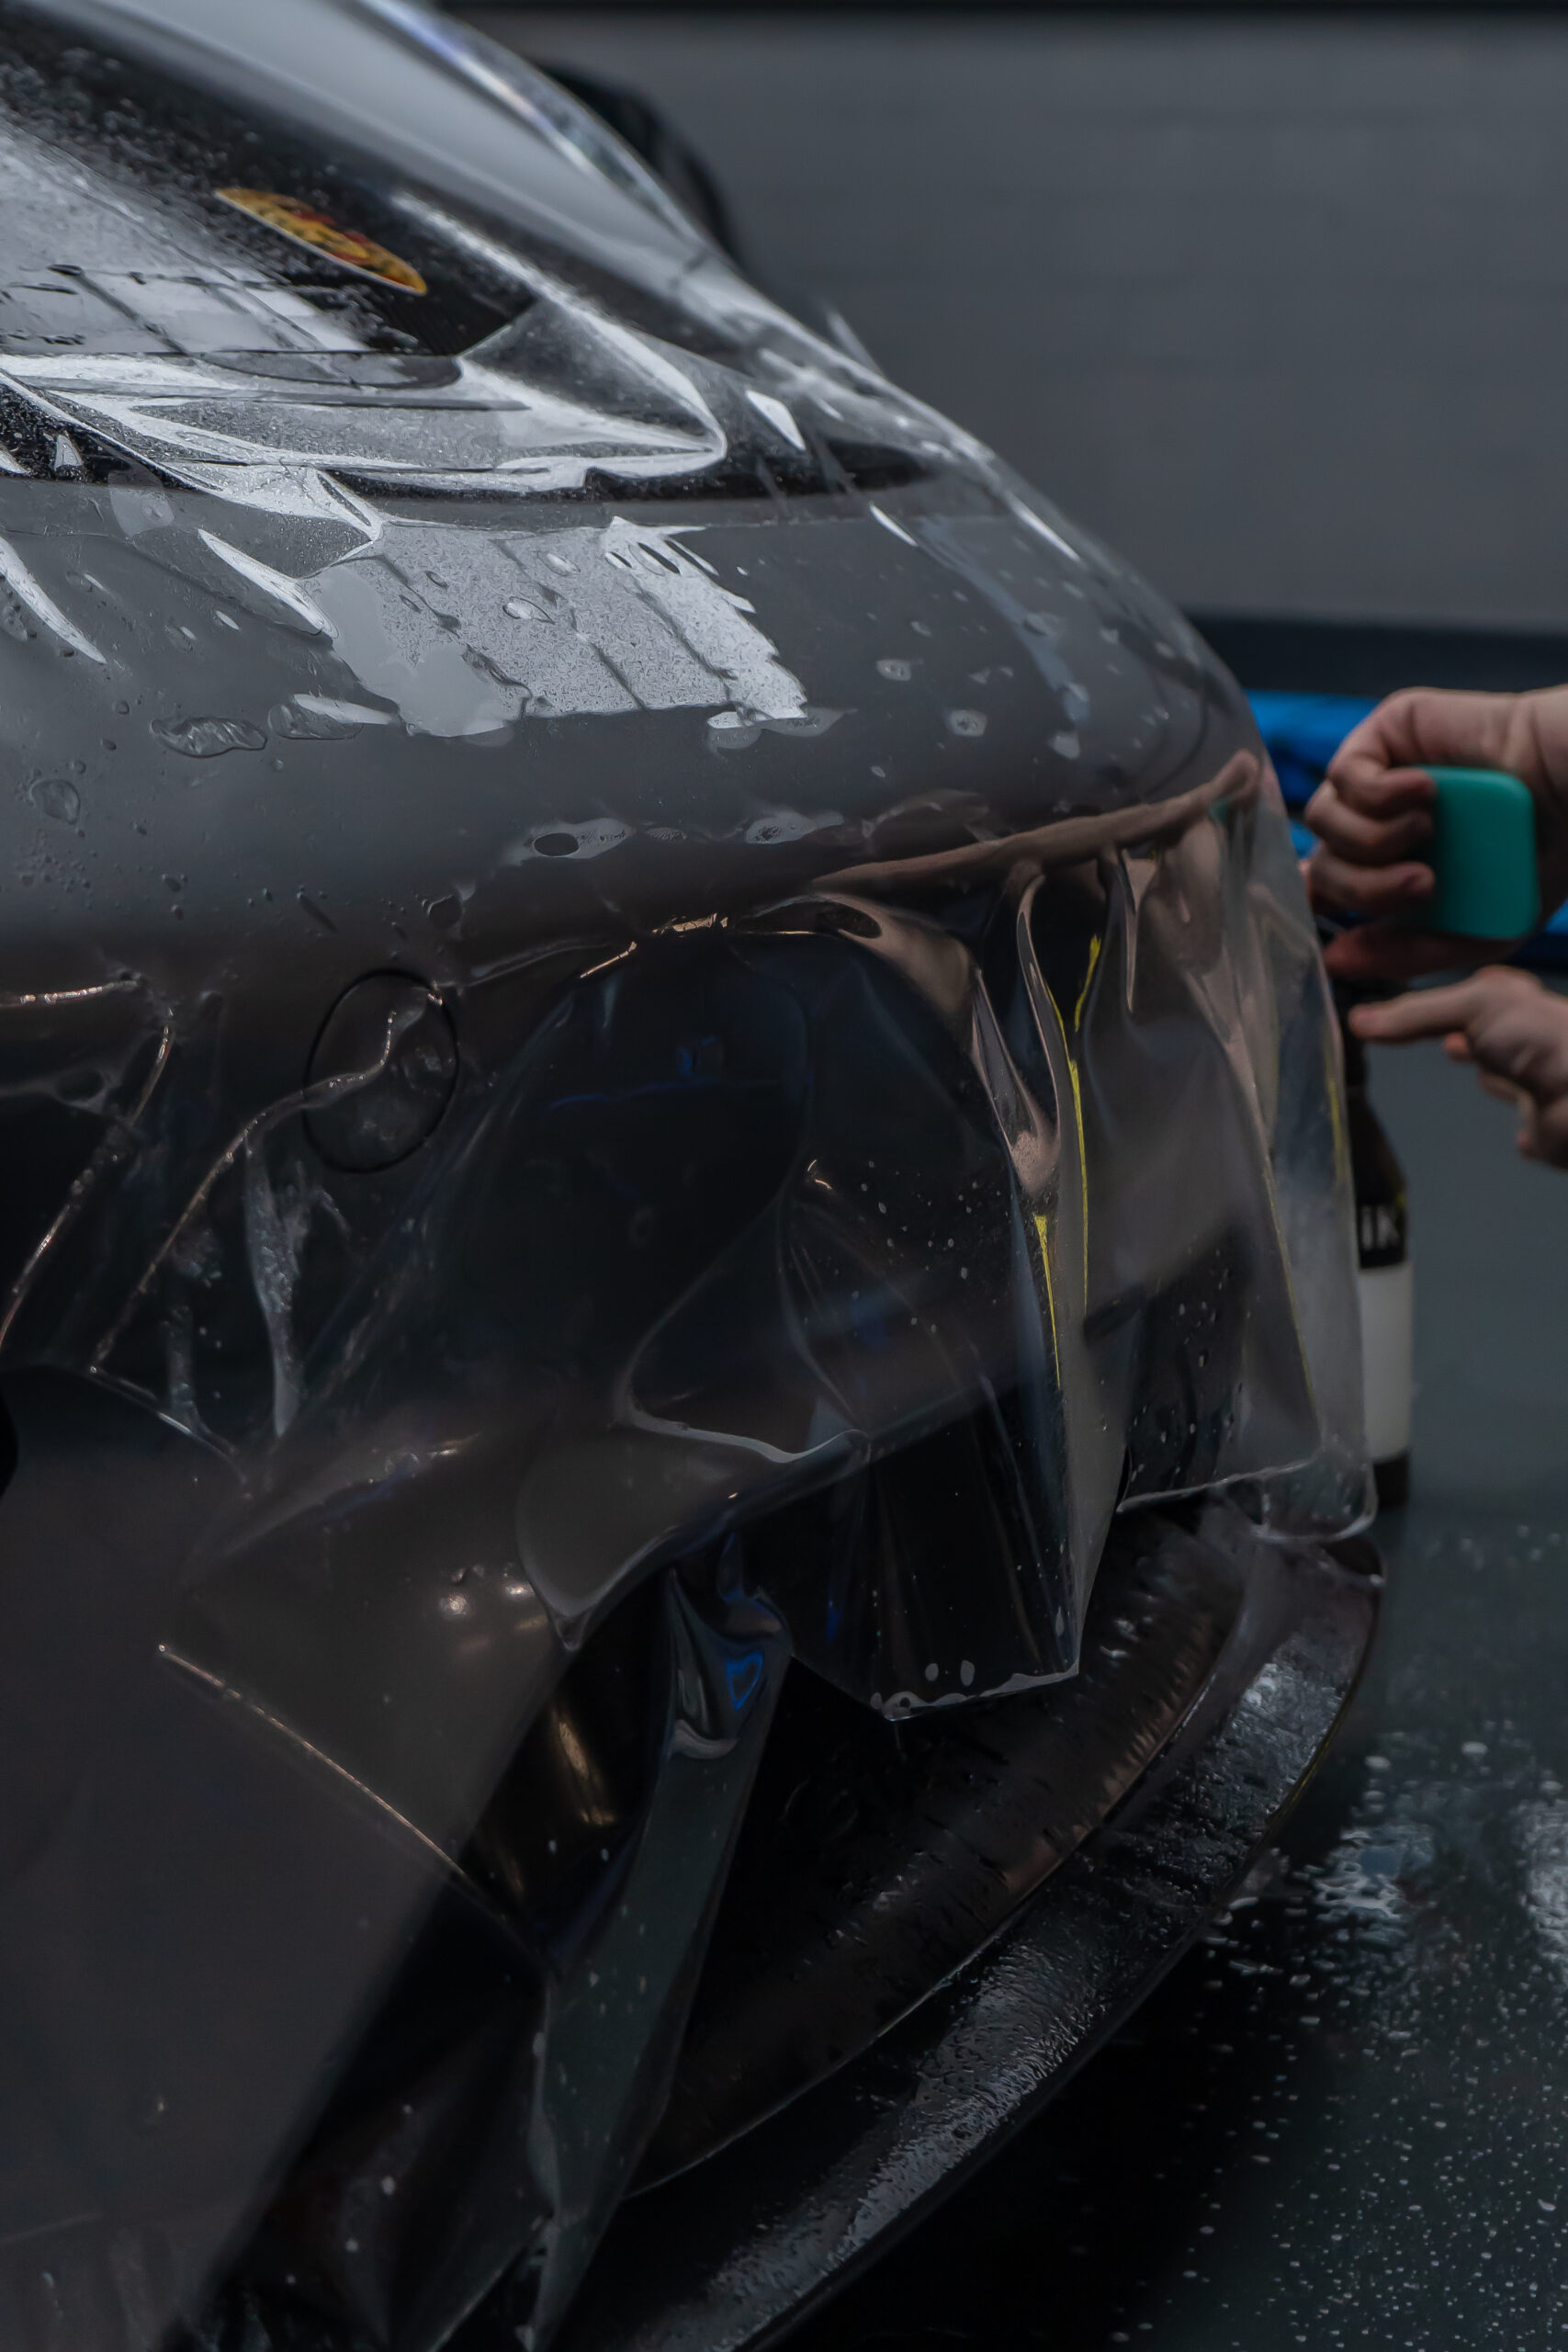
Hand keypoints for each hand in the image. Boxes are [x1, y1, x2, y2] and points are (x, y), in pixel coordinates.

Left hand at [1305, 684, 1567, 981]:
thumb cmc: (1536, 857)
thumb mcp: (1476, 929)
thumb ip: (1407, 953)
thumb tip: (1335, 959)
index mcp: (1390, 865)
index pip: (1323, 890)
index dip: (1321, 910)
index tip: (1341, 933)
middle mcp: (1375, 821)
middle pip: (1321, 865)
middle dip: (1365, 888)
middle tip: (1425, 884)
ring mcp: (1376, 774)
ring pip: (1323, 821)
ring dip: (1373, 840)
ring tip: (1429, 832)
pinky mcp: (1386, 732)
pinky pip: (1344, 773)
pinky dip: (1379, 793)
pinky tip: (1427, 790)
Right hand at [1350, 967, 1567, 1166]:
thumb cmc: (1538, 1041)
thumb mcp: (1475, 1006)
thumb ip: (1416, 1014)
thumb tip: (1355, 1020)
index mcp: (1519, 1002)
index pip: (1480, 991)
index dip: (1447, 996)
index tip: (1411, 1004)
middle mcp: (1532, 1039)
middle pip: (1493, 1031)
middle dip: (1468, 1030)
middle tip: (1436, 1031)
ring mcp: (1541, 1083)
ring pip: (1509, 1074)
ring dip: (1492, 1072)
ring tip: (1458, 1060)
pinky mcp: (1546, 1126)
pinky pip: (1532, 1127)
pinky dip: (1524, 1129)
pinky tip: (1516, 1136)